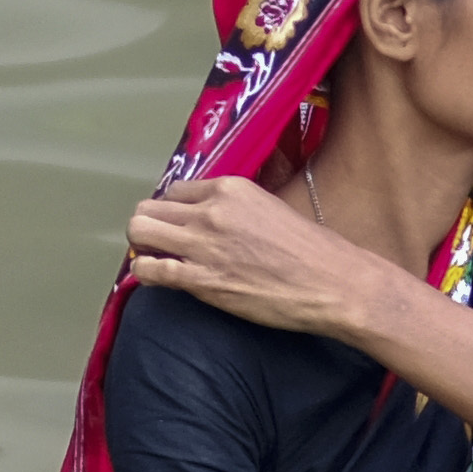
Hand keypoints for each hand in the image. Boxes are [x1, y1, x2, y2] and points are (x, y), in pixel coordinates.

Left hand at [119, 173, 395, 337]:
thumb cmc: (312, 250)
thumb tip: (215, 216)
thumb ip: (237, 206)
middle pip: (150, 207)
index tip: (177, 224)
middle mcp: (211, 211)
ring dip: (142, 245)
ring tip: (153, 256)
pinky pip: (149, 269)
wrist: (332, 282)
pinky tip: (152, 275)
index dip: (173, 210)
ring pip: (141, 231)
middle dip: (149, 224)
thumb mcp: (272, 206)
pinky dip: (144, 271)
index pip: (176, 190)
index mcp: (231, 189)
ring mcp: (204, 246)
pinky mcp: (201, 280)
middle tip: (159, 241)